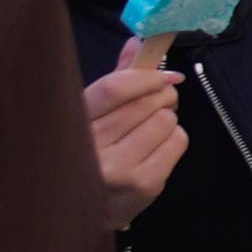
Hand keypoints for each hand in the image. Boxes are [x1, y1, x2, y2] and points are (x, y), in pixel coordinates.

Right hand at [81, 36, 190, 226]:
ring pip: (166, 120)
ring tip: (150, 129)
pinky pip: (178, 141)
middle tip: (161, 100)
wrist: (82, 210)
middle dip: (162, 95)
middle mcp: (91, 147)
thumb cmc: (88, 153)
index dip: (147, 75)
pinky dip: (174, 138)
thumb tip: (138, 42)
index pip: (116, 87)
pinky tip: (156, 146)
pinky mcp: (144, 185)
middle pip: (147, 102)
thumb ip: (114, 78)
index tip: (165, 74)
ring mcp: (119, 169)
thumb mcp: (91, 114)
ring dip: (166, 119)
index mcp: (73, 122)